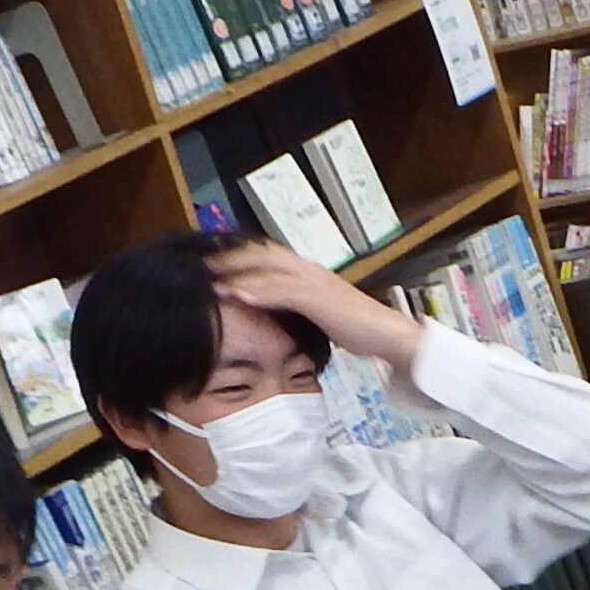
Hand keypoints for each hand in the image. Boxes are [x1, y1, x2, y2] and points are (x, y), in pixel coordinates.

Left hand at [209, 242, 424, 373]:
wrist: (388, 334)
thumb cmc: (358, 328)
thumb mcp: (321, 314)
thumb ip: (297, 308)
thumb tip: (275, 312)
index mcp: (309, 272)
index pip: (268, 255)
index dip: (240, 255)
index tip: (215, 260)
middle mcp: (309, 269)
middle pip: (262, 255)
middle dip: (230, 258)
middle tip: (201, 264)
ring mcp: (314, 281)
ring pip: (268, 270)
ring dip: (237, 274)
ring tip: (210, 280)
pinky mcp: (318, 298)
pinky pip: (282, 291)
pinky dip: (259, 292)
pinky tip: (239, 297)